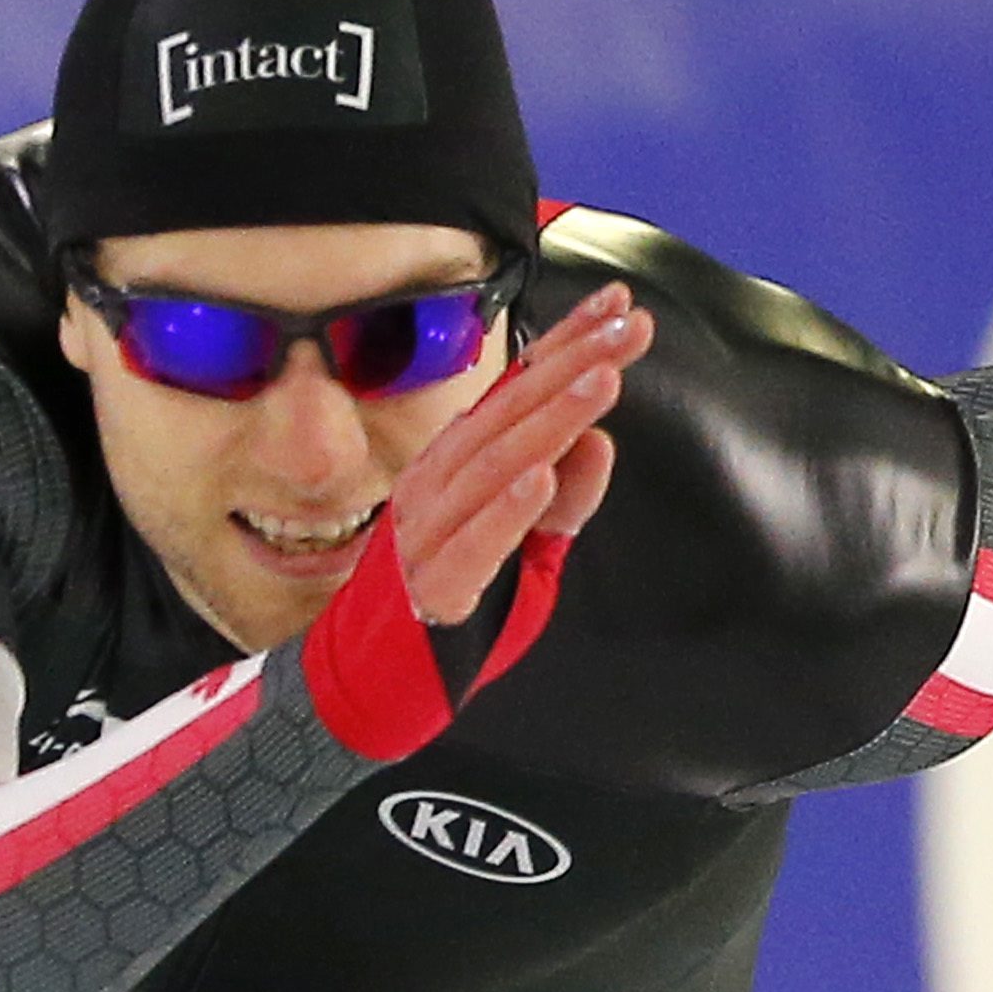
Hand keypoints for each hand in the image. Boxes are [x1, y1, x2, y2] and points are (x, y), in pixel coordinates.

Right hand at [394, 284, 645, 625]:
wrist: (364, 685)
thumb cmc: (446, 611)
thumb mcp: (523, 555)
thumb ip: (562, 504)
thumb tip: (600, 442)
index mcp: (458, 465)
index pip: (518, 392)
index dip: (566, 345)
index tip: (617, 306)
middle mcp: (438, 485)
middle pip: (511, 412)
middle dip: (573, 365)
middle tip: (628, 327)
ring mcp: (428, 533)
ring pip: (495, 465)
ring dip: (552, 419)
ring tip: (604, 381)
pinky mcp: (429, 589)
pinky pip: (470, 544)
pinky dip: (506, 511)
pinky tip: (541, 477)